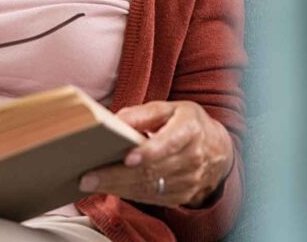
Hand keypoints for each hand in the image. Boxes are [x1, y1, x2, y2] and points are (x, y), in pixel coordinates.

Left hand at [77, 100, 233, 207]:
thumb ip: (143, 113)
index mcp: (190, 130)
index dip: (149, 152)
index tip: (127, 157)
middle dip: (117, 175)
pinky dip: (127, 193)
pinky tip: (108, 188)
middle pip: (152, 170)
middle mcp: (192, 159)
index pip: (169, 143)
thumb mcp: (169, 108)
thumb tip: (116, 120)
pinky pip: (151, 197)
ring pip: (148, 186)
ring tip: (90, 183)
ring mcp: (188, 181)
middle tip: (89, 176)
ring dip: (117, 187)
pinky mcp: (181, 196)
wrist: (217, 149)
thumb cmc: (186, 123)